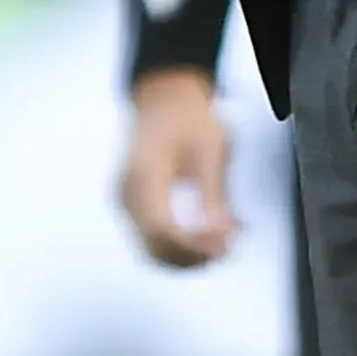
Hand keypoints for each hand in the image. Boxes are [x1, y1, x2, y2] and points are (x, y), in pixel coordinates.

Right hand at [122, 71, 238, 267]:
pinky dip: (182, 242)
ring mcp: (126, 201)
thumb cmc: (190, 118)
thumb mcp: (211, 150)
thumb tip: (224, 237)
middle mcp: (127, 193)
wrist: (165, 99)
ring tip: (226, 244)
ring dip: (189, 255)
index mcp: (144, 174)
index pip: (161, 228)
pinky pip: (155, 235)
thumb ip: (214, 196)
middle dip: (193, 257)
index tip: (225, 247)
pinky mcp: (134, 205)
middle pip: (153, 246)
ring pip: (153, 248)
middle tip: (229, 249)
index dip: (192, 246)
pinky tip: (214, 234)